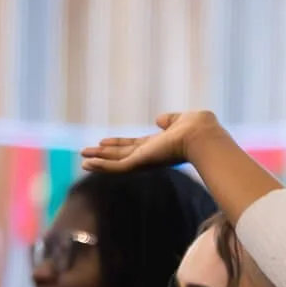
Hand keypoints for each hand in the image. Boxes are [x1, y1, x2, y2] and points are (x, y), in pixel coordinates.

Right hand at [81, 111, 223, 172]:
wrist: (203, 136)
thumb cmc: (200, 127)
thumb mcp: (182, 119)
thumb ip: (170, 120)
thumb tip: (160, 119)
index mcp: (160, 144)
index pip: (135, 145)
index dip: (119, 143)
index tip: (104, 142)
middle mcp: (151, 154)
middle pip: (122, 154)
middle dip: (104, 155)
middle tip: (85, 154)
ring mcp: (146, 159)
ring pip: (117, 162)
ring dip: (99, 162)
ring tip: (83, 161)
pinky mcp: (142, 162)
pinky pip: (118, 167)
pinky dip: (102, 166)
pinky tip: (87, 164)